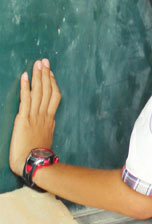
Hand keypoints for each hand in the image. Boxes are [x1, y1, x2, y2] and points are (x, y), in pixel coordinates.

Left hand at [9, 59, 60, 175]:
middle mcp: (44, 114)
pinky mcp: (24, 118)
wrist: (34, 162)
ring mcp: (35, 115)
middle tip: (44, 61)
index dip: (52, 83)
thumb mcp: (46, 139)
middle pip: (47, 90)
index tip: (50, 73)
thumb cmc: (38, 155)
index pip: (54, 96)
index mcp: (50, 119)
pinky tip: (25, 77)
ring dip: (38, 76)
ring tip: (37, 64)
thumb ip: (47, 127)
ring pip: (39, 91)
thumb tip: (50, 122)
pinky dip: (26, 87)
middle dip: (46, 74)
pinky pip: (26, 99)